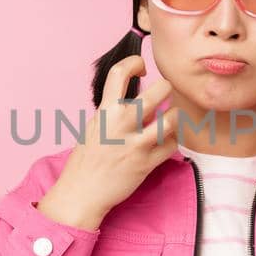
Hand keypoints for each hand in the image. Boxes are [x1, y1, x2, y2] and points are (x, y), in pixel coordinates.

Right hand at [38, 55, 182, 231]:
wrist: (81, 193)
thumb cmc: (86, 160)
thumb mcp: (94, 126)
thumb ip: (112, 111)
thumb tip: (132, 98)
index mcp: (105, 111)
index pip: (120, 72)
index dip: (135, 62)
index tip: (141, 68)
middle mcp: (122, 123)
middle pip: (159, 90)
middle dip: (166, 88)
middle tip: (164, 95)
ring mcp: (136, 144)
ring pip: (172, 118)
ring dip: (173, 117)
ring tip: (167, 120)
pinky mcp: (147, 163)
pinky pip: (172, 145)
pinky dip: (171, 143)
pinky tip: (163, 143)